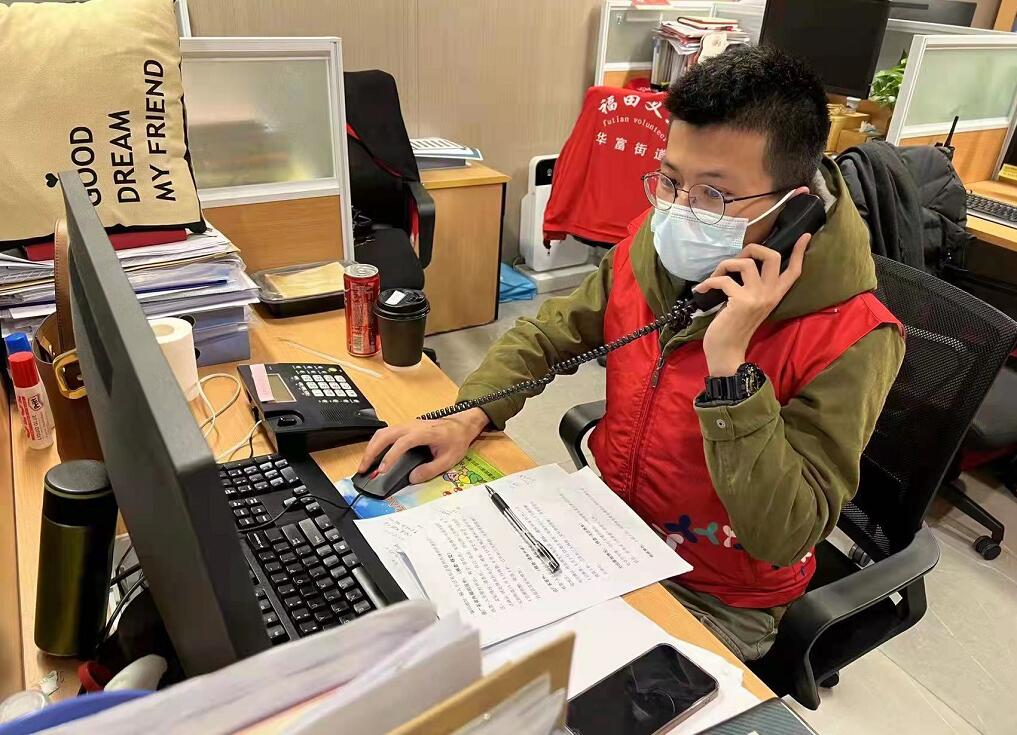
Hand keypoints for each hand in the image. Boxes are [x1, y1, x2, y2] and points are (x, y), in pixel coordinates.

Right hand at [356, 407, 488, 483]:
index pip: (402, 443)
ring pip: (383, 432)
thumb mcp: (449, 459)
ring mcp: (407, 425)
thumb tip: (412, 478)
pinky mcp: (405, 427)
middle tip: (364, 469)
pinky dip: (376, 444)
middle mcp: (412, 426)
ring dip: (371, 447)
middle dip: (372, 452)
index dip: (390, 457)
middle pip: (385, 435)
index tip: (382, 470)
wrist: (461, 425)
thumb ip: (430, 469)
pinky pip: (386, 433)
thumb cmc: (456, 440)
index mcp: (424, 433)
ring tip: (365, 464)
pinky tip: (374, 455)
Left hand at [695, 234, 810, 375]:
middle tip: (735, 260)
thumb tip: (742, 265)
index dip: (798, 252)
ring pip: (746, 263)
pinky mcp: (741, 302)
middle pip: (772, 257)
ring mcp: (757, 298)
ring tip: (715, 276)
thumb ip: (753, 288)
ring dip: (725, 264)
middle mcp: (770, 295)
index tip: (804, 235)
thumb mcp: (749, 305)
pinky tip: (702, 289)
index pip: (794, 271)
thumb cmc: (733, 328)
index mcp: (775, 295)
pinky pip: (724, 279)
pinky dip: (709, 281)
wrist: (726, 352)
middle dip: (751, 248)